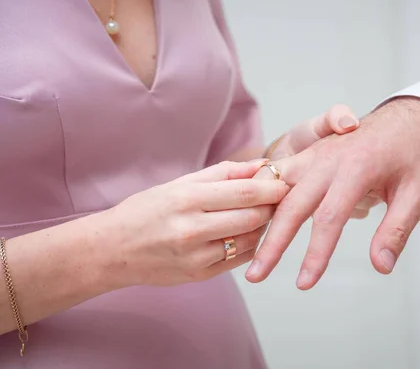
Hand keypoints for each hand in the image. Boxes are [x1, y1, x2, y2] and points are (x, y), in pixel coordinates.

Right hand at [101, 160, 288, 287]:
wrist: (112, 250)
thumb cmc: (146, 210)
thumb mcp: (179, 183)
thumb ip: (223, 174)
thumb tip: (260, 166)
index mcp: (187, 199)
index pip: (245, 193)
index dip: (272, 188)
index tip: (285, 182)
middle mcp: (193, 229)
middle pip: (253, 217)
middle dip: (272, 207)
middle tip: (278, 198)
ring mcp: (197, 256)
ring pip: (250, 240)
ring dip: (263, 226)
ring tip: (260, 213)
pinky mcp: (200, 275)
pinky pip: (239, 259)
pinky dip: (249, 244)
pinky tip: (243, 233)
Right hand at [246, 97, 419, 288]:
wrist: (411, 114)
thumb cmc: (417, 153)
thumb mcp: (417, 192)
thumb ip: (395, 230)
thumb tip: (380, 267)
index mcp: (356, 168)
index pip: (329, 218)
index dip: (315, 254)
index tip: (304, 283)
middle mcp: (328, 159)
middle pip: (291, 205)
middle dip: (272, 243)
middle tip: (255, 276)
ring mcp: (316, 154)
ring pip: (279, 189)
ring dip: (262, 220)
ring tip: (246, 251)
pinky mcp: (310, 153)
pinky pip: (279, 176)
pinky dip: (263, 197)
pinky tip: (253, 220)